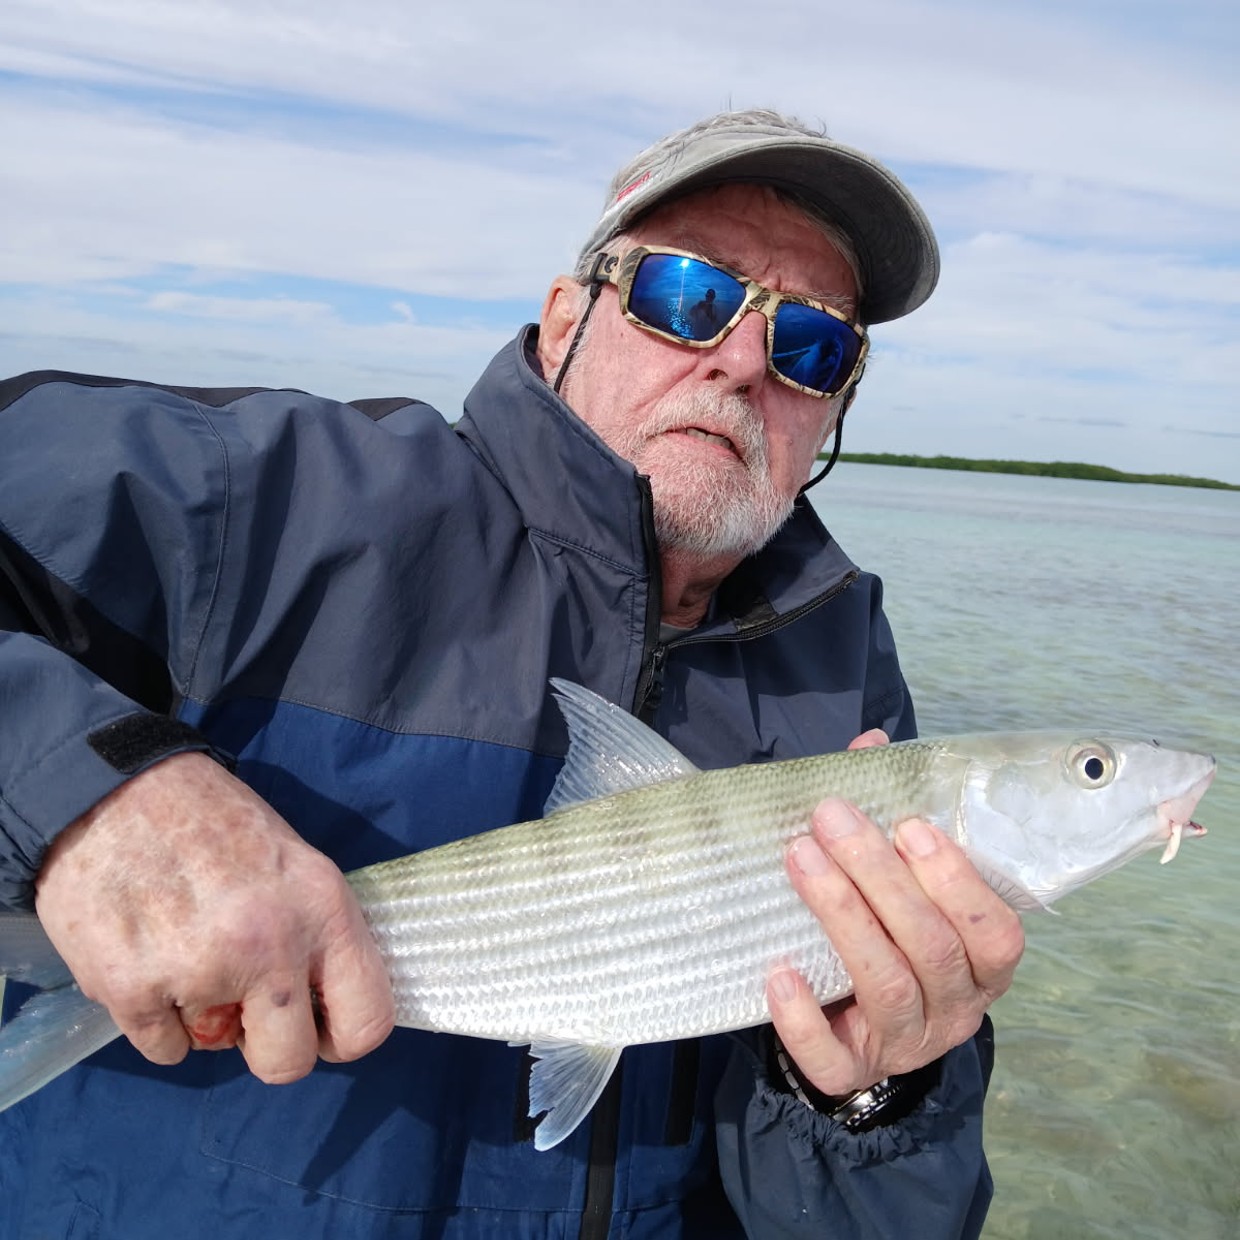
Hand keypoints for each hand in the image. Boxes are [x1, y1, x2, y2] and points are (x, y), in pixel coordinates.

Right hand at [34, 752, 394, 1082]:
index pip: (368, 1020)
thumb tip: (324, 1005)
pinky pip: (163, 1048)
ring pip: (216, 1049)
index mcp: (323, 909)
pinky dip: (156, 1017)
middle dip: (268, 1046)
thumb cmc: (213, 821)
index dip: (342, 1039)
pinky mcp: (132, 989)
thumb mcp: (295, 863)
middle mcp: (270, 945)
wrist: (115, 788)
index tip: (319, 1030)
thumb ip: (316, 934)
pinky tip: (150, 958)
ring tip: (186, 950)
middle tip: (247, 1008)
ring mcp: (200, 971)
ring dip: (203, 1017)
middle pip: (289, 1064)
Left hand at [766, 731, 1023, 1096]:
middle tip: (831, 819)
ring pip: (887, 986)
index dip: (957, 879)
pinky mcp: (852, 1072)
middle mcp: (956, 1008)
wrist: (854, 1027)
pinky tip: (778, 970)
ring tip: (799, 858)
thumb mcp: (898, 881)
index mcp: (982, 963)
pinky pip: (832, 1058)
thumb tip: (870, 742)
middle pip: (931, 948)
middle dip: (879, 878)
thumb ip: (889, 815)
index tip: (909, 824)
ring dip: (842, 917)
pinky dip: (803, 1017)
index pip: (994, 930)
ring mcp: (907, 1044)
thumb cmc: (887, 933)